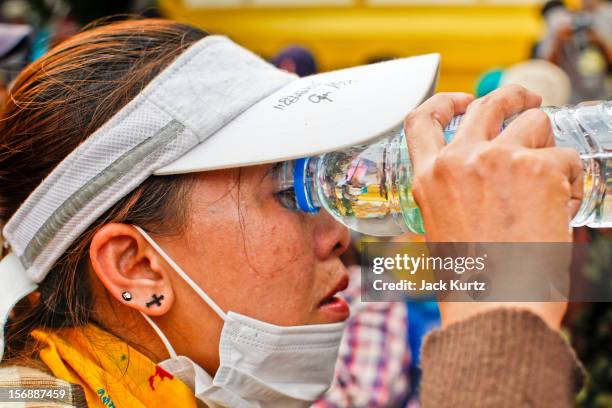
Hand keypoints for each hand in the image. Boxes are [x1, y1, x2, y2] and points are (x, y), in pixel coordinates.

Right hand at [404, 85, 582, 329]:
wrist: (497, 306)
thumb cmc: (472, 279)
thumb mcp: (441, 227)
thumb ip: (451, 192)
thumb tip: (481, 176)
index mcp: (428, 177)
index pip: (422, 118)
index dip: (444, 100)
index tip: (463, 100)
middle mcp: (459, 160)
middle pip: (488, 102)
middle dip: (514, 97)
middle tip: (529, 104)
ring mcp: (499, 159)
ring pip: (535, 121)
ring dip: (548, 143)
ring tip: (551, 176)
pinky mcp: (539, 169)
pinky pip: (566, 156)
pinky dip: (571, 177)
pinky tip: (563, 204)